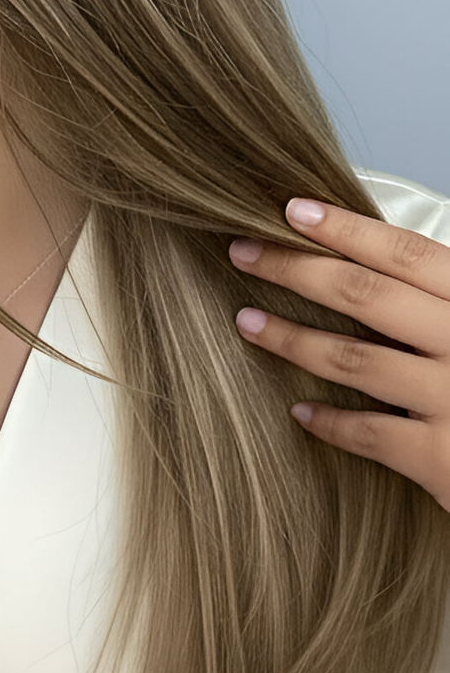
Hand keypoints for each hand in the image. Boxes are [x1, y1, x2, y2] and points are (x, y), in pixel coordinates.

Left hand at [226, 199, 449, 510]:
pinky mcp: (445, 463)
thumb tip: (391, 259)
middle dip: (295, 268)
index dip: (346, 228)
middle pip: (365, 296)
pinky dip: (329, 423)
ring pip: (354, 360)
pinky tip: (299, 412)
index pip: (407, 253)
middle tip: (242, 251)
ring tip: (248, 320)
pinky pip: (370, 435)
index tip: (292, 209)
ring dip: (292, 337)